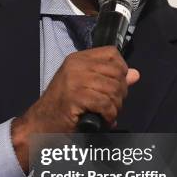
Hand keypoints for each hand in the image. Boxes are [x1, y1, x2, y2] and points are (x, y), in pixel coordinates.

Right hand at [12, 46, 139, 170]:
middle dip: (121, 92)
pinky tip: (104, 120)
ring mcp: (75, 80)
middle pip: (116, 72)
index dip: (121, 69)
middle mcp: (76, 65)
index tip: (117, 85)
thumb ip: (110, 79)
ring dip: (116, 106)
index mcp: (78, 59)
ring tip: (109, 114)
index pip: (112, 53)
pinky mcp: (76, 96)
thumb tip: (135, 74)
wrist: (41, 123)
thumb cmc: (63, 106)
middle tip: (113, 105)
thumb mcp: (86, 87)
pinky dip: (110, 114)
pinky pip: (105, 103)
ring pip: (113, 89)